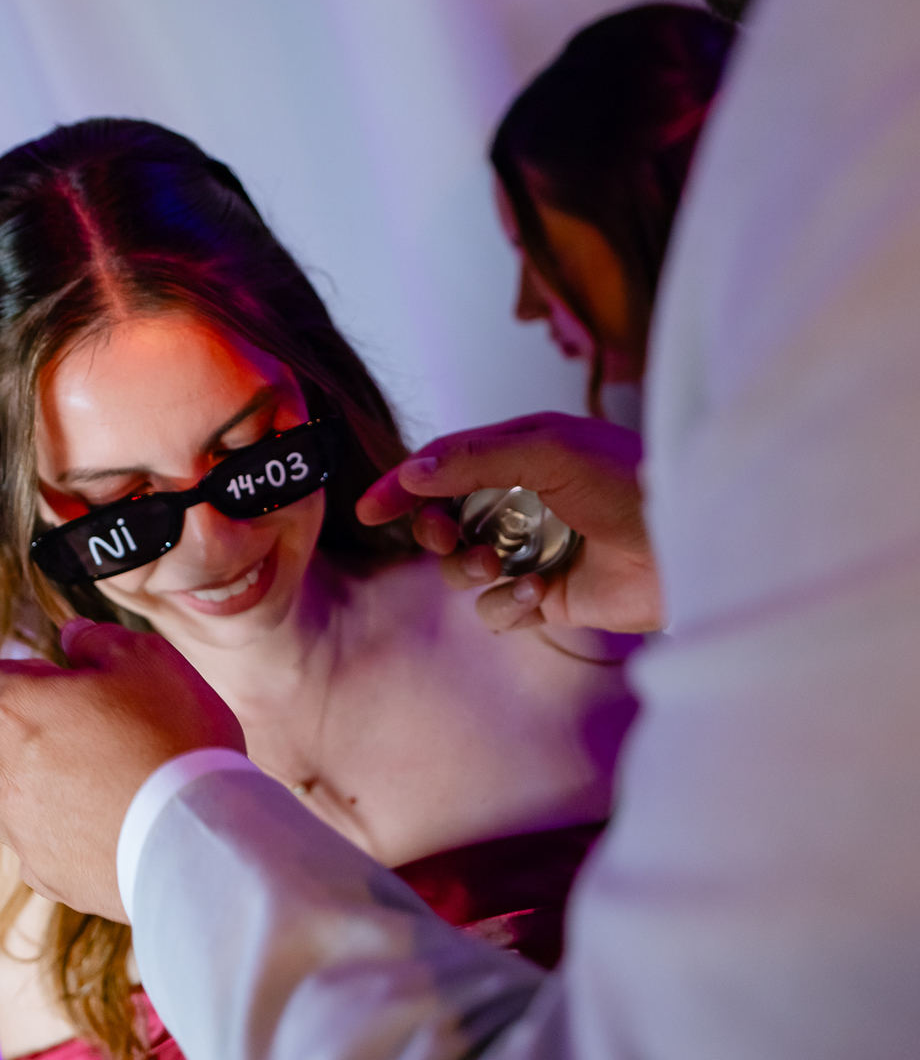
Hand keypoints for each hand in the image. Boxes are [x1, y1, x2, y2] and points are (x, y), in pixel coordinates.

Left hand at [0, 620, 245, 918]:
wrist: (197, 842)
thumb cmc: (176, 739)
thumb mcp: (152, 662)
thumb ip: (102, 640)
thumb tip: (72, 635)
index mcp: (20, 708)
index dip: (31, 673)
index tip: (70, 681)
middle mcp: (4, 769)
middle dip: (9, 734)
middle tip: (69, 734)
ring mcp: (21, 828)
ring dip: (26, 789)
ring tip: (85, 787)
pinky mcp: (45, 875)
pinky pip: (33, 849)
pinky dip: (54, 837)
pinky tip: (100, 830)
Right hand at [357, 412, 661, 633]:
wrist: (690, 548)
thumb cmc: (630, 484)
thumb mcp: (549, 451)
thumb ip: (474, 458)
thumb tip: (412, 469)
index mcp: (521, 453)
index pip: (444, 466)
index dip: (404, 487)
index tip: (369, 510)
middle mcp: (522, 502)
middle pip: (444, 520)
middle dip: (436, 532)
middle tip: (445, 538)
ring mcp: (533, 551)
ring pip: (464, 568)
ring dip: (473, 569)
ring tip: (505, 567)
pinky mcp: (547, 598)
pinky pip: (496, 608)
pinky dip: (506, 604)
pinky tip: (538, 593)